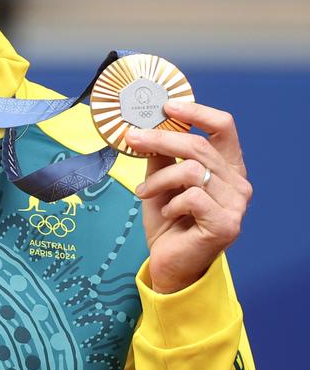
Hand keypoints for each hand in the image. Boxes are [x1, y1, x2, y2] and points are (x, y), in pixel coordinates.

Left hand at [126, 101, 252, 293]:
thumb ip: (160, 155)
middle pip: (199, 146)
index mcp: (227, 167)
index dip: (197, 112)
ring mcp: (237, 205)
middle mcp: (238, 183)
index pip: (223, 128)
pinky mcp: (227, 224)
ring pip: (192, 170)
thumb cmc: (168, 221)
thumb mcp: (160, 180)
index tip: (167, 106)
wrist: (169, 263)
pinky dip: (170, 203)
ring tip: (144, 193)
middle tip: (132, 139)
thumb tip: (143, 126)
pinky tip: (166, 214)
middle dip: (159, 140)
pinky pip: (192, 197)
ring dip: (159, 180)